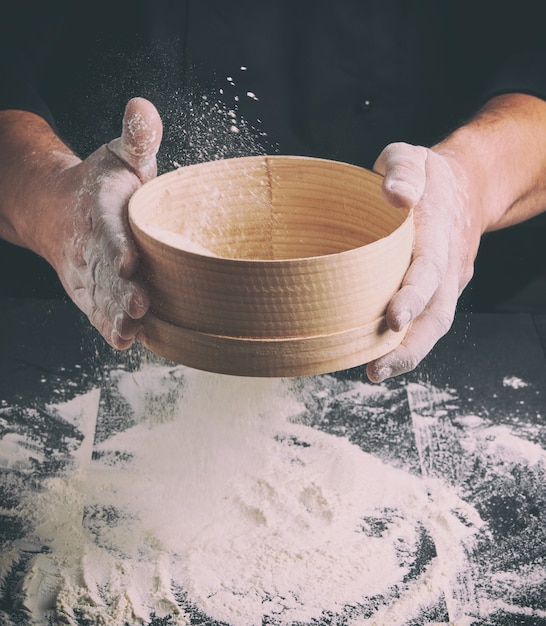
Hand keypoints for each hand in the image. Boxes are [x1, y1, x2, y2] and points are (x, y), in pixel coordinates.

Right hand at [47, 97, 162, 348]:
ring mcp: (90, 276)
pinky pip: (99, 314)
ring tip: (130, 332)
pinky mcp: (93, 294)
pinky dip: (109, 328)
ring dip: (115, 318)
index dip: (118, 248)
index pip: (110, 233)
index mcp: (100, 214)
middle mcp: (92, 250)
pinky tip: (125, 342)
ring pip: (101, 301)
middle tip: (139, 306)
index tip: (129, 263)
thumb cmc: (99, 186)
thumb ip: (137, 138)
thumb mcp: (119, 157)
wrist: (59, 211)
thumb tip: (143, 106)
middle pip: (106, 275)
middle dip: (121, 292)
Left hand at [366, 142, 481, 381]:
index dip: (413, 295)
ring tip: (375, 374)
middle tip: (377, 370)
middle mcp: (447, 263)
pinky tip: (378, 357)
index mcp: (438, 231)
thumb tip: (395, 195)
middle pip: (438, 312)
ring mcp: (447, 280)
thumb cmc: (427, 174)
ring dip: (408, 353)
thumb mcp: (411, 156)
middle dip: (411, 344)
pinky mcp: (439, 290)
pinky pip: (428, 321)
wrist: (467, 186)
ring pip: (435, 324)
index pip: (428, 267)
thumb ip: (402, 170)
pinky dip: (407, 342)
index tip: (393, 320)